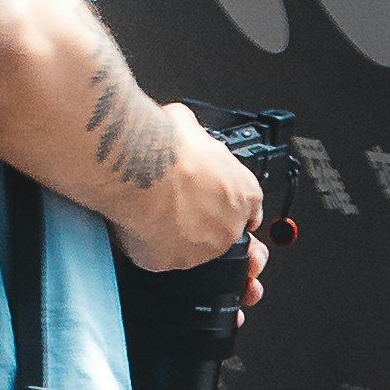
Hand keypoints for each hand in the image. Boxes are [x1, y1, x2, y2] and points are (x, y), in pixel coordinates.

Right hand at [110, 116, 265, 272]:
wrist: (143, 171)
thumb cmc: (169, 147)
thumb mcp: (189, 126)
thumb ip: (194, 138)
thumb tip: (181, 128)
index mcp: (245, 193)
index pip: (249, 211)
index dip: (228, 207)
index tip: (216, 206)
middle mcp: (229, 225)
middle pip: (219, 233)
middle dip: (199, 223)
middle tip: (175, 206)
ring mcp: (203, 249)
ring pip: (190, 248)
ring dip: (174, 235)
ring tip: (153, 211)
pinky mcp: (173, 262)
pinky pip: (161, 257)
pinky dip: (149, 245)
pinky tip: (139, 226)